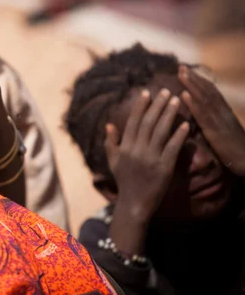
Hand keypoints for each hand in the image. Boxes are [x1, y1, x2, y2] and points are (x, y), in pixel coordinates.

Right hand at [105, 89, 189, 222]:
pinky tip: (185, 124)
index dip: (140, 106)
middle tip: (165, 91)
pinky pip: (172, 148)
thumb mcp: (113, 161)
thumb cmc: (124, 182)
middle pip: (148, 123)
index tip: (146, 92)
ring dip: (169, 114)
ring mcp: (150, 159)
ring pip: (161, 131)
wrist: (134, 204)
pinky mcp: (164, 168)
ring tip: (176, 101)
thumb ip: (111, 143)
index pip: (133, 122)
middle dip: (157, 105)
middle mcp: (137, 151)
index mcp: (125, 148)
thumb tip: (109, 125)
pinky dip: (179, 135)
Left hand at [179, 65, 244, 175]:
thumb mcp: (220, 129)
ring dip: (191, 85)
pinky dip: (192, 103)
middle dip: (193, 78)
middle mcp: (222, 111)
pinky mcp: (215, 130)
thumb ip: (210, 120)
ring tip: (181, 74)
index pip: (210, 91)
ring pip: (204, 98)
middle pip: (206, 90)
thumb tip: (197, 114)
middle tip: (180, 67)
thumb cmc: (232, 147)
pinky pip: (203, 114)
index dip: (198, 80)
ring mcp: (219, 119)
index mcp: (223, 110)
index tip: (186, 70)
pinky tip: (183, 95)